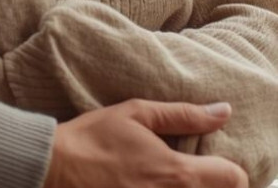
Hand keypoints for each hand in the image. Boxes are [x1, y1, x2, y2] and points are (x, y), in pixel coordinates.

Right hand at [45, 99, 246, 187]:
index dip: (230, 168)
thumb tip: (223, 110)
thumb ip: (183, 115)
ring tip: (161, 179)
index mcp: (177, 173)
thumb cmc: (94, 138)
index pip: (234, 179)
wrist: (56, 169)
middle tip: (189, 170)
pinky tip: (145, 186)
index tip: (214, 161)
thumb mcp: (136, 113)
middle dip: (209, 183)